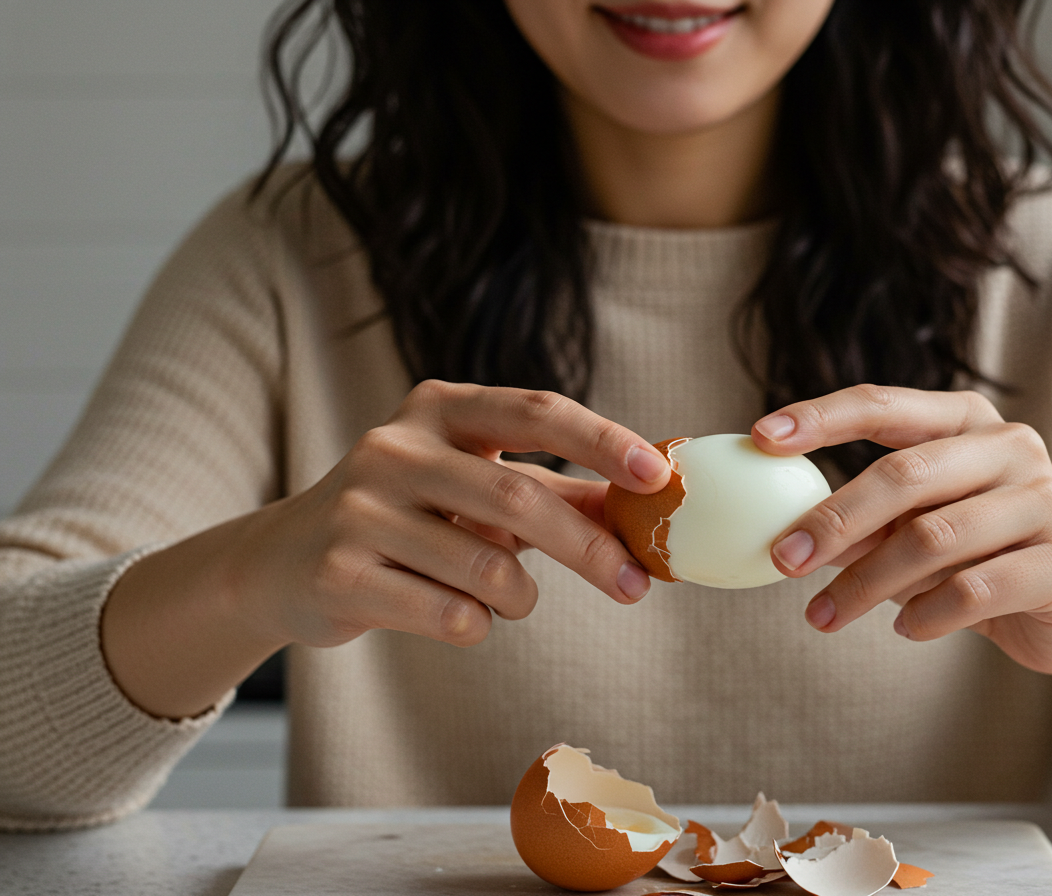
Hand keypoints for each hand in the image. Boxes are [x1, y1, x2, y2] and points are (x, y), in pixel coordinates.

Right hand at [241, 381, 669, 648]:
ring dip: (519, 598)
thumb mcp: (476, 488)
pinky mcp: (340, 571)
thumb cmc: (407, 518)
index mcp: (439, 409)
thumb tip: (647, 505)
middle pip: (519, 498)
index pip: (537, 412)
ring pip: (489, 569)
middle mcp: (395, 446)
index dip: (604, 442)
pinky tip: (448, 610)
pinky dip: (474, 624)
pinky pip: (450, 614)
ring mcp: (360, 508)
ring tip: (504, 598)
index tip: (659, 476)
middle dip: (589, 549)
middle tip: (636, 587)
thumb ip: (558, 494)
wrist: (284, 564)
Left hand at [753, 385, 1051, 728]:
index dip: (820, 417)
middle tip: (782, 559)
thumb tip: (779, 533)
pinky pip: (975, 590)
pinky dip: (926, 614)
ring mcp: (1047, 503)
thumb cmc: (978, 557)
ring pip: (934, 538)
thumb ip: (860, 524)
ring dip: (866, 584)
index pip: (884, 405)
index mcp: (966, 421)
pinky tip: (905, 628)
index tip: (759, 436)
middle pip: (904, 474)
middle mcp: (1011, 448)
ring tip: (824, 616)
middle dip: (833, 520)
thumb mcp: (912, 531)